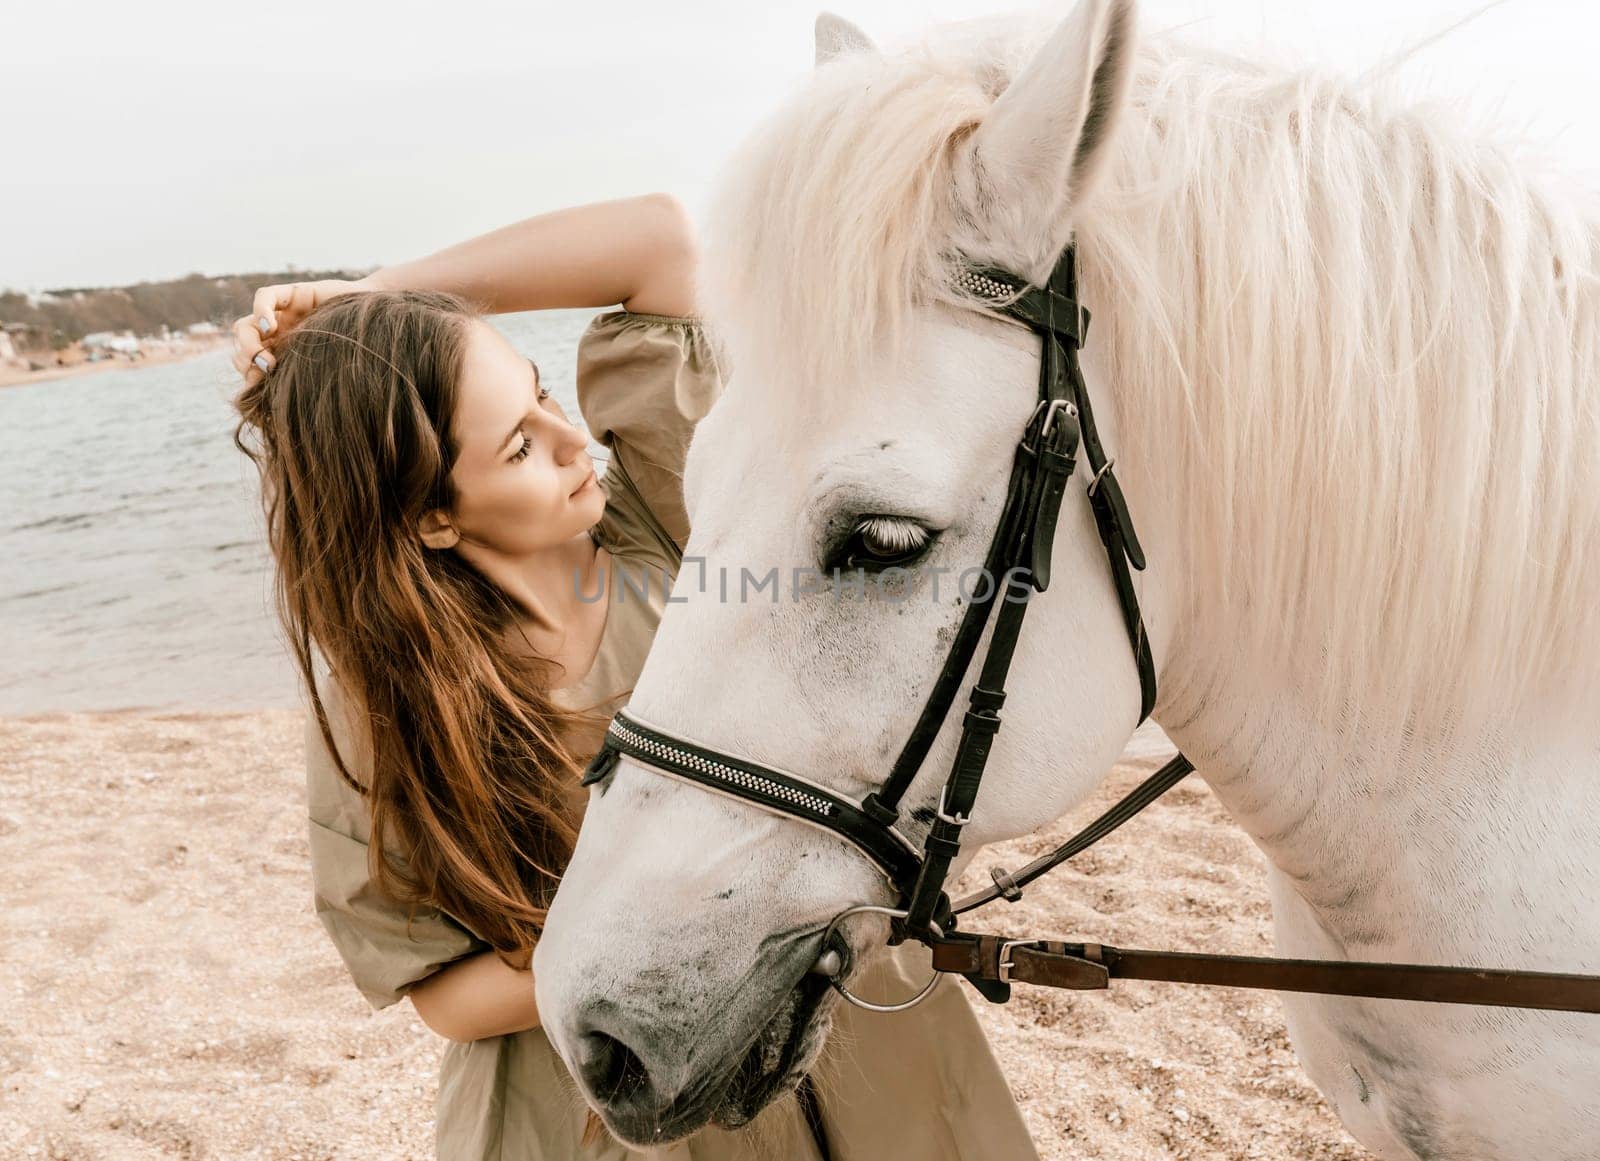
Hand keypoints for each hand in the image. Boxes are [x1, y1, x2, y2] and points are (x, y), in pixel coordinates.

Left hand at [231, 278, 370, 386]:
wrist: (381, 321)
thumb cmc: (359, 352)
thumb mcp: (326, 373)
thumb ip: (300, 387)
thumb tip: (272, 414)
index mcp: (281, 357)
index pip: (248, 366)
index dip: (249, 378)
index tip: (262, 391)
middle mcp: (277, 337)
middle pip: (241, 347)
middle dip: (247, 361)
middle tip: (269, 372)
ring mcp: (282, 316)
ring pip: (245, 325)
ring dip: (249, 344)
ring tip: (268, 359)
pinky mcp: (291, 294)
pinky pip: (264, 297)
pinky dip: (260, 312)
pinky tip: (269, 327)